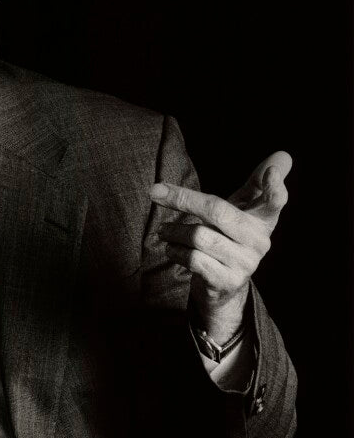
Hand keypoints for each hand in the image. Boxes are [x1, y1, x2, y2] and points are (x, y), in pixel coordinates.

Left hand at [150, 151, 291, 342]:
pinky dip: (175, 251)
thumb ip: (258, 182)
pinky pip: (193, 260)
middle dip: (182, 199)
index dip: (274, 188)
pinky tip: (171, 248)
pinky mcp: (227, 282)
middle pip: (217, 211)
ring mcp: (245, 263)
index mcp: (263, 219)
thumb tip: (284, 153)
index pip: (275, 202)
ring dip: (173, 231)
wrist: (223, 284)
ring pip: (199, 237)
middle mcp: (259, 241)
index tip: (272, 172)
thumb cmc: (230, 236)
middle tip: (154, 192)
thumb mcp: (244, 209)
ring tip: (163, 230)